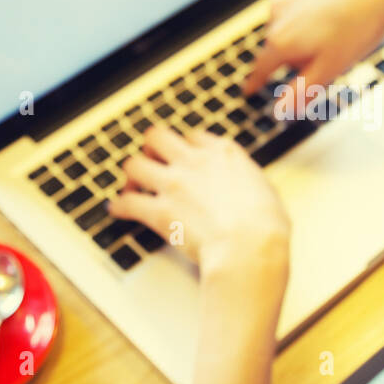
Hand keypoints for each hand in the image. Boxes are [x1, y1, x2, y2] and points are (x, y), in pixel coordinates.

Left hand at [108, 125, 290, 280]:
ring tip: (132, 185)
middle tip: (152, 162)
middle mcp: (194, 162)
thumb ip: (249, 183)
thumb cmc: (266, 226)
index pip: (194, 136)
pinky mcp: (159, 211)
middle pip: (157, 137)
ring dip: (131, 175)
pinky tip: (117, 209)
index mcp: (224, 154)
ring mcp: (174, 185)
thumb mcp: (267, 192)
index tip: (184, 156)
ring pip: (134, 164)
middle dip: (151, 148)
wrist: (250, 247)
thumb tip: (249, 189)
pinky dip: (119, 206)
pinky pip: (127, 202)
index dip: (185, 146)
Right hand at [244, 0, 383, 116]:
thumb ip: (302, 91)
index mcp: (281, 40)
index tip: (249, 90)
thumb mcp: (331, 68)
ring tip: (339, 25)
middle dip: (298, 52)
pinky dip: (315, 4)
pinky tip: (338, 4)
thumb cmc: (359, 26)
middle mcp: (276, 13)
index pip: (262, 68)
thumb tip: (279, 111)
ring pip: (290, 19)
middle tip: (331, 51)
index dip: (256, 81)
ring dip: (305, 27)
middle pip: (280, 43)